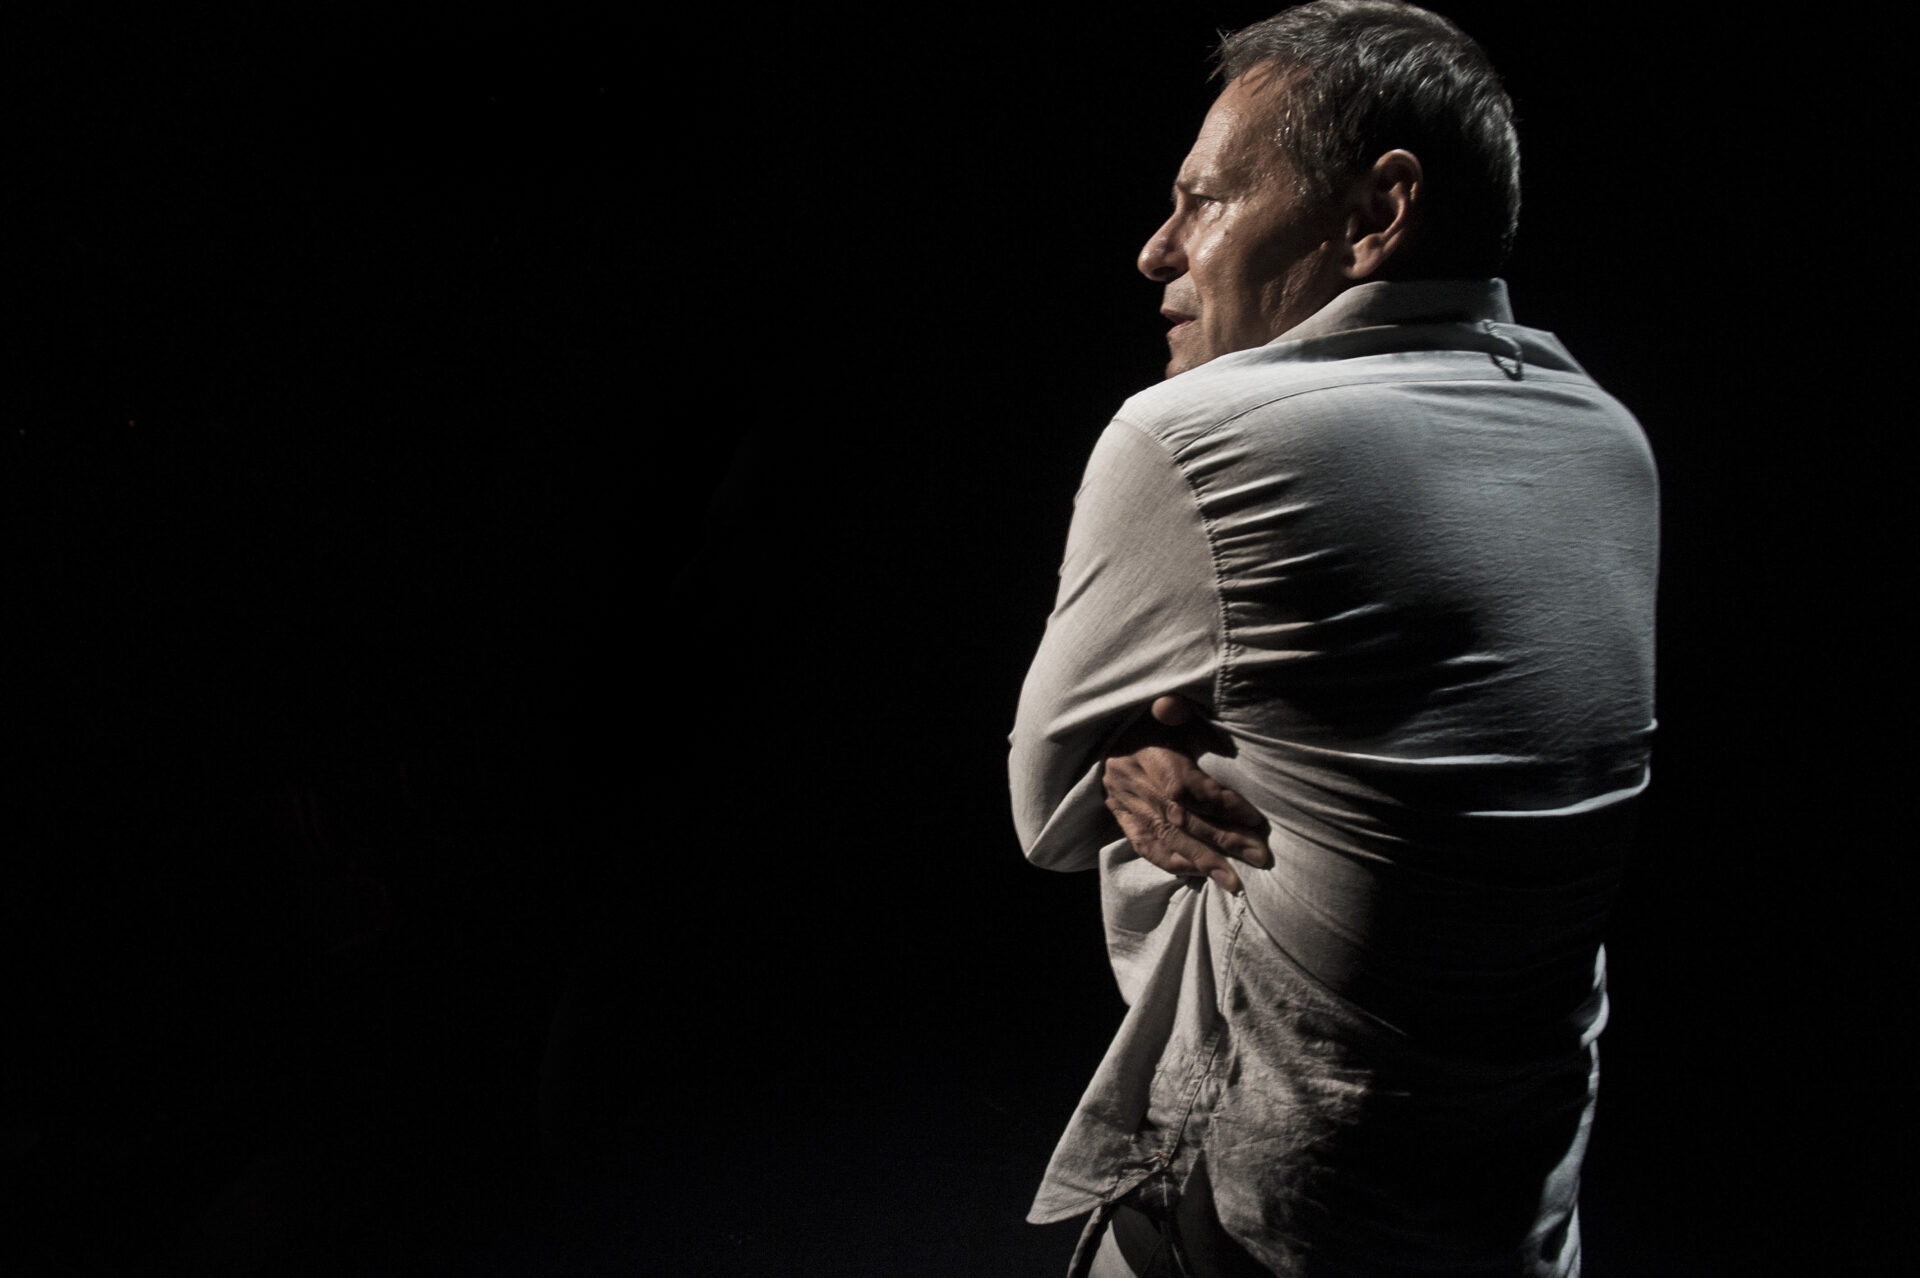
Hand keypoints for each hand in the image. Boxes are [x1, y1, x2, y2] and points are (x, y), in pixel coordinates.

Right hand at [1102, 696, 1271, 892]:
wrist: (1107, 733)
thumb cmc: (1147, 720)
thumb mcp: (1160, 708)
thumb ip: (1173, 709)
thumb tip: (1172, 706)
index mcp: (1148, 756)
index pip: (1189, 788)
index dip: (1224, 805)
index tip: (1256, 819)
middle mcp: (1135, 785)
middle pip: (1184, 819)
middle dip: (1225, 840)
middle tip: (1260, 856)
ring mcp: (1126, 805)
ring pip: (1167, 838)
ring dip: (1203, 862)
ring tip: (1234, 881)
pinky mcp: (1121, 818)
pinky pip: (1145, 847)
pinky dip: (1172, 863)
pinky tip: (1198, 874)